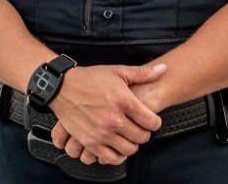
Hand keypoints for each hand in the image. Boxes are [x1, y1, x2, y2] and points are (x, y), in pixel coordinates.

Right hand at [49, 62, 166, 164]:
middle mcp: (114, 119)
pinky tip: (116, 146)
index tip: (151, 120)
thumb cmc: (91, 78)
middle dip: (144, 133)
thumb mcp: (118, 72)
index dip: (155, 122)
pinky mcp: (90, 142)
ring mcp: (102, 133)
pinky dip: (117, 155)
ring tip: (128, 136)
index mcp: (124, 101)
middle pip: (142, 137)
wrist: (63, 87)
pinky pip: (111, 158)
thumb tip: (163, 69)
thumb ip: (143, 74)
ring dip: (131, 144)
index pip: (151, 122)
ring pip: (129, 150)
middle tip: (139, 128)